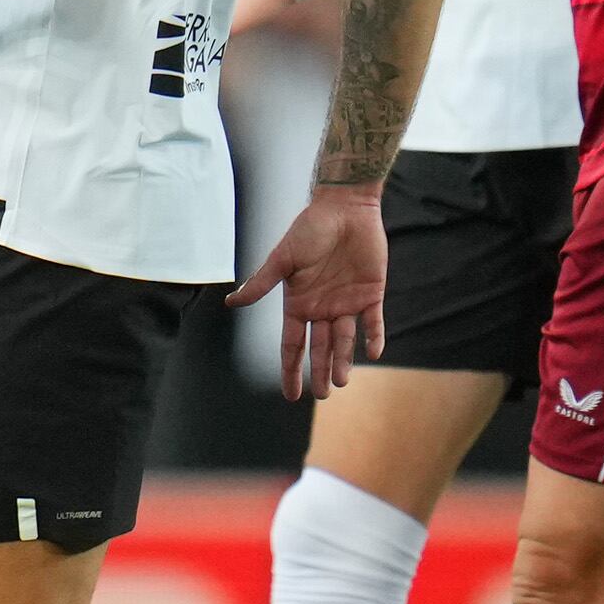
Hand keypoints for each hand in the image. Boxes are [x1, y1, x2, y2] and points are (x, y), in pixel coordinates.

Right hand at [229, 185, 387, 400]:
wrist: (344, 208)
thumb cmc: (310, 229)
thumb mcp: (282, 259)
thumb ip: (262, 283)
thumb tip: (230, 303)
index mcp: (298, 303)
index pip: (292, 344)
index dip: (291, 369)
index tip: (290, 395)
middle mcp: (321, 308)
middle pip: (319, 348)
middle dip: (319, 372)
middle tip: (323, 394)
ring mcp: (346, 302)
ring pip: (345, 340)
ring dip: (343, 361)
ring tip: (341, 382)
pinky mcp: (371, 294)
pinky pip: (373, 322)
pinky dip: (373, 337)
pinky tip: (372, 352)